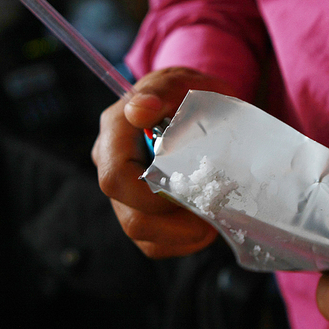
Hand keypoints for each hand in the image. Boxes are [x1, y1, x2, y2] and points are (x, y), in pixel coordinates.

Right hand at [91, 67, 236, 257]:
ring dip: (185, 234)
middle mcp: (113, 167)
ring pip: (144, 236)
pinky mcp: (142, 214)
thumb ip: (163, 90)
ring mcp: (125, 195)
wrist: (200, 108)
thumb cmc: (192, 94)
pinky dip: (185, 241)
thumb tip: (139, 109)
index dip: (150, 195)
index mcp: (115, 133)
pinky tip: (207, 224)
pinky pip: (156, 245)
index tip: (190, 191)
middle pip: (131, 217)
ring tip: (215, 216)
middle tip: (214, 212)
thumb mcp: (185, 83)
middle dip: (177, 223)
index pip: (116, 177)